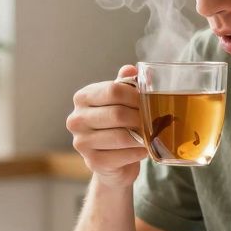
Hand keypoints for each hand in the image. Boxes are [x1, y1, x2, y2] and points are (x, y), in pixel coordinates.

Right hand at [66, 64, 149, 187]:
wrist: (113, 161)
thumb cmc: (118, 125)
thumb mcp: (120, 101)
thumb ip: (125, 84)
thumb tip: (131, 68)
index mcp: (82, 98)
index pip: (113, 90)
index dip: (136, 95)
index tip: (148, 101)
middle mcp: (76, 119)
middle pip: (117, 114)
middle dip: (140, 117)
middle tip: (154, 120)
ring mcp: (81, 142)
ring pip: (121, 136)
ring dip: (141, 136)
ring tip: (150, 134)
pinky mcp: (92, 162)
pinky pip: (123, 155)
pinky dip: (138, 152)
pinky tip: (143, 149)